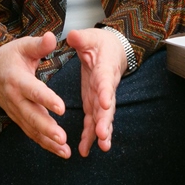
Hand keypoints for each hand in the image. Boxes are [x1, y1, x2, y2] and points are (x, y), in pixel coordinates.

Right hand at [0, 32, 70, 157]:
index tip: (61, 108)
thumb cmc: (13, 56)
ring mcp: (15, 111)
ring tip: (64, 150)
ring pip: (31, 128)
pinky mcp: (18, 118)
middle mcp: (15, 98)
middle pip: (31, 115)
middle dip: (47, 128)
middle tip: (62, 138)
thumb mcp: (23, 45)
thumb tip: (51, 37)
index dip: (47, 100)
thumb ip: (38, 44)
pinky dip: (44, 143)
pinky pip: (31, 133)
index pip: (34, 91)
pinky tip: (60, 151)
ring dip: (48, 141)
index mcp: (17, 79)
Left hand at [66, 27, 127, 156]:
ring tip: (102, 147)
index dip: (106, 92)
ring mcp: (101, 97)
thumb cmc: (100, 43)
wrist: (111, 51)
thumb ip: (81, 38)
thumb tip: (73, 35)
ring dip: (102, 132)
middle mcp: (106, 87)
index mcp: (105, 69)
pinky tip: (85, 150)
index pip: (106, 81)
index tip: (104, 104)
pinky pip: (94, 122)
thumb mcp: (90, 37)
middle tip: (102, 135)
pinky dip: (90, 136)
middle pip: (108, 106)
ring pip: (103, 118)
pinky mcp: (94, 104)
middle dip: (105, 121)